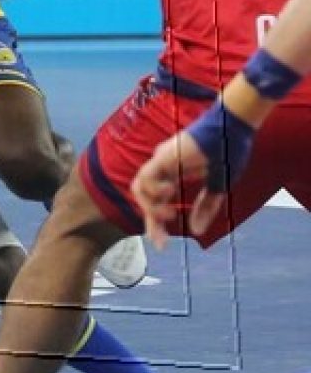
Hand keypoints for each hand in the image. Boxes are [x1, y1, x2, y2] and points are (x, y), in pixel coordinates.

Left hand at [130, 132, 223, 249]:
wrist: (234, 128)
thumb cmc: (228, 151)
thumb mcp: (217, 187)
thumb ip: (205, 207)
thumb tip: (194, 230)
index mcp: (174, 174)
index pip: (156, 201)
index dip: (155, 223)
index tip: (161, 245)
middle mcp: (163, 167)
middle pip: (143, 197)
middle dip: (149, 222)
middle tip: (160, 243)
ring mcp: (162, 160)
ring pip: (138, 187)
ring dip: (150, 206)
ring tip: (169, 214)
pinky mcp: (165, 155)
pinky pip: (147, 176)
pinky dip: (154, 190)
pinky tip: (170, 193)